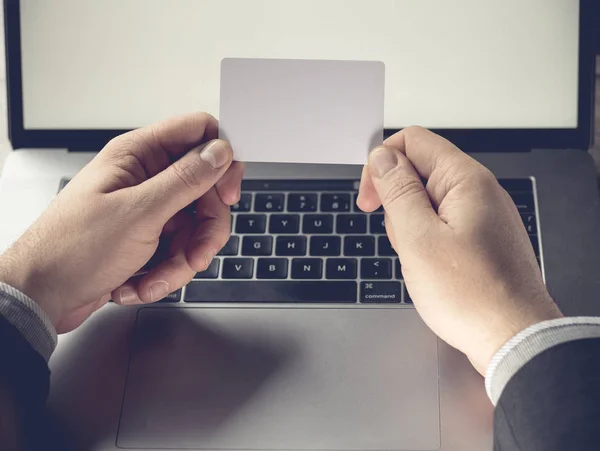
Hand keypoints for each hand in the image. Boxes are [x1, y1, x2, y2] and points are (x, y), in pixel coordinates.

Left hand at [0, 113, 243, 332]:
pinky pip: (178, 250)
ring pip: (194, 226)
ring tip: (158, 277)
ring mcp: (146, 209)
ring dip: (183, 260)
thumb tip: (219, 151)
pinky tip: (139, 283)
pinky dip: (166, 272)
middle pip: (204, 190)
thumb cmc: (72, 249)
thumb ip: (185, 179)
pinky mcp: (146, 238)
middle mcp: (144, 178)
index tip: (228, 192)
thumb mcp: (138, 213)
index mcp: (138, 156)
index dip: (220, 158)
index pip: (197, 134)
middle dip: (205, 228)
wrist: (42, 297)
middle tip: (198, 252)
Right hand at [357, 127, 561, 373]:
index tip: (369, 199)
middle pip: (418, 173)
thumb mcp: (418, 238)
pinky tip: (433, 269)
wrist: (513, 339)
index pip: (412, 142)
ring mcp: (481, 217)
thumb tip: (382, 157)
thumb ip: (397, 191)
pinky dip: (427, 243)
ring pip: (427, 204)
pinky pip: (441, 227)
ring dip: (411, 229)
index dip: (381, 165)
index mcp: (465, 180)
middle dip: (397, 204)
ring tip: (423, 261)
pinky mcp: (480, 239)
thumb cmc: (472, 295)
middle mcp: (479, 192)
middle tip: (403, 239)